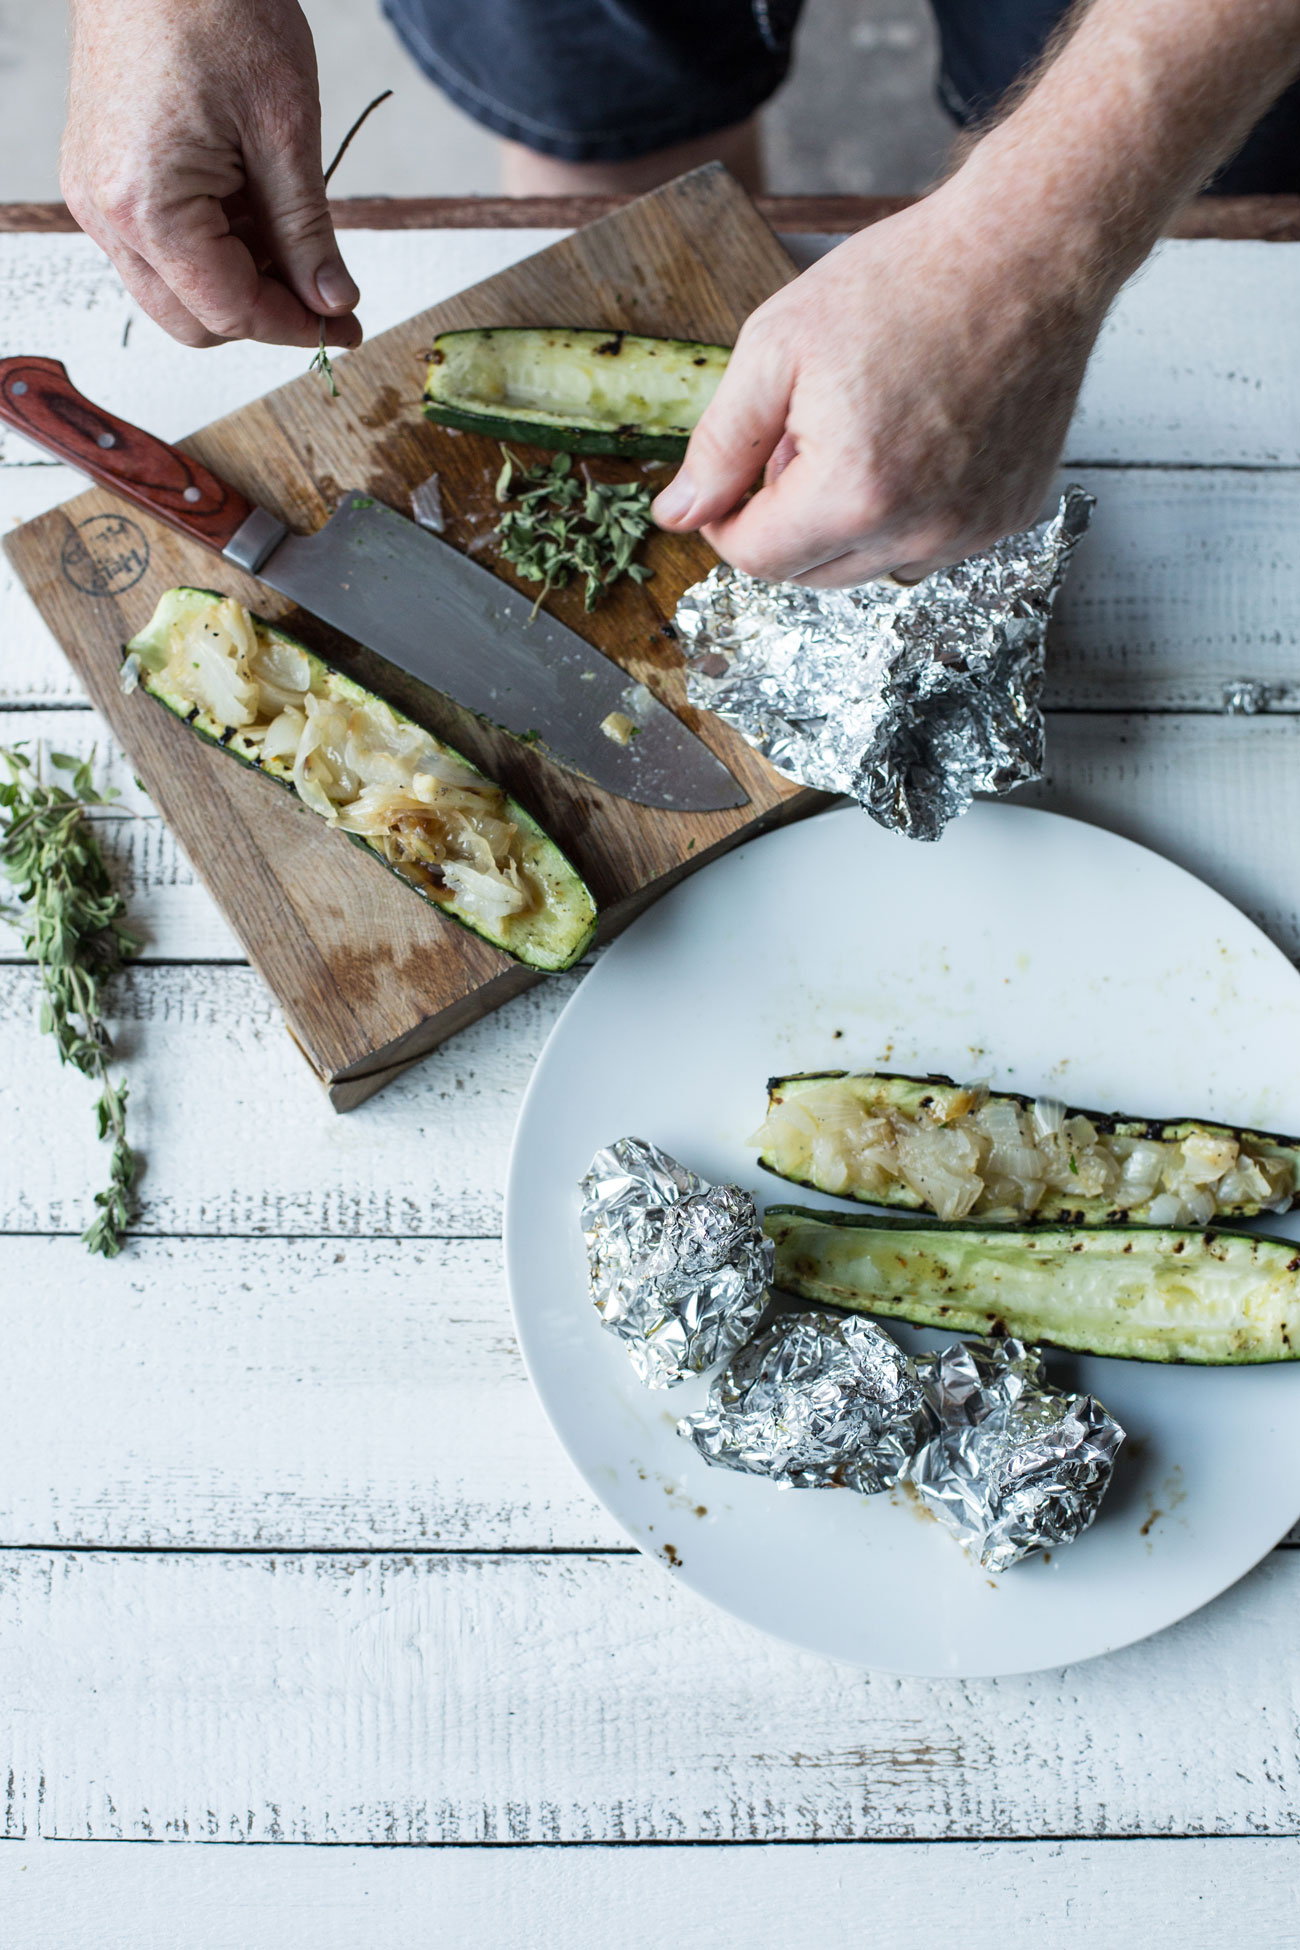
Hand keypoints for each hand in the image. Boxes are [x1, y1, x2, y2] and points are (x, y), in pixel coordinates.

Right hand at [61, 0, 360, 350]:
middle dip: (263, 314)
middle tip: (325, 293)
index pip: (230, 311)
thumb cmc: (211, 7)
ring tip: (288, 233)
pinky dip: (212, 249)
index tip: (346, 326)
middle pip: (194, 320)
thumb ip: (306, 231)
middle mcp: (106, 214)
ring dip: (238, 283)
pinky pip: (158, 250)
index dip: (295, 327)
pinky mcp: (100, 180)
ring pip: (175, 292)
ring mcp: (96, 198)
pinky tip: (252, 211)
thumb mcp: (284, 130)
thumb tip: (332, 301)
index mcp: (146, 206)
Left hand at [652, 182, 1111, 586]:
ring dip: (843, 523)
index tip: (733, 473)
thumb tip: (676, 515)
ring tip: (858, 434)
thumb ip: (719, 444)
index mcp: (852, 494)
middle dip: (786, 519)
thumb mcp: (777, 347)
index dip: (727, 520)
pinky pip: (928, 547)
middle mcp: (919, 531)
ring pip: (868, 568)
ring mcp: (971, 530)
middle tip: (799, 435)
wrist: (1029, 250)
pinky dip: (904, 515)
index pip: (756, 559)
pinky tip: (914, 442)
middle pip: (810, 575)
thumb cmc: (906, 282)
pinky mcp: (1007, 516)